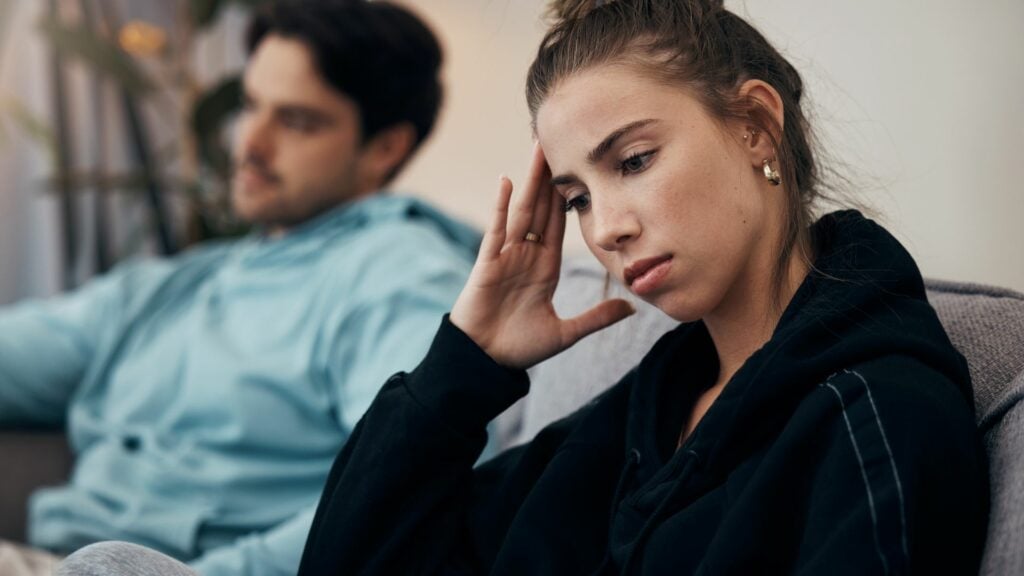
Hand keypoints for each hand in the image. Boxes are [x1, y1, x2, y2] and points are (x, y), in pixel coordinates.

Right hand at [450, 144, 634, 369]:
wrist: (486, 363)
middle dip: (549, 177)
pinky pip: (496, 231)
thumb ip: (597, 318)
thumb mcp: (566, 332)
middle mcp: (526, 256)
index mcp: (545, 268)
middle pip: (540, 208)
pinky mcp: (487, 264)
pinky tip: (506, 182)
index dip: (567, 196)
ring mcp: (506, 257)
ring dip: (529, 180)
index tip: (578, 168)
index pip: (558, 223)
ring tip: (537, 149)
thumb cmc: (519, 349)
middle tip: (559, 142)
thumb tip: (632, 307)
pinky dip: (500, 207)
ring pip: (521, 211)